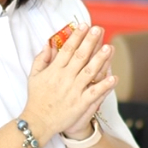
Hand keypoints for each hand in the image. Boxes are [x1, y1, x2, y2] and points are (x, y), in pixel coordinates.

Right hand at [23, 24, 116, 142]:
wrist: (38, 121)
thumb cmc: (37, 98)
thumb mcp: (34, 76)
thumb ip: (41, 59)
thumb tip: (48, 44)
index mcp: (54, 70)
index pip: (67, 49)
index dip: (76, 36)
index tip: (84, 25)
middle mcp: (64, 78)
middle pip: (80, 57)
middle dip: (90, 42)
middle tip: (99, 29)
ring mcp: (73, 91)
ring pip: (89, 72)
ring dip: (99, 59)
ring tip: (108, 47)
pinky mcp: (80, 103)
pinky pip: (94, 93)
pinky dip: (104, 86)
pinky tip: (113, 77)